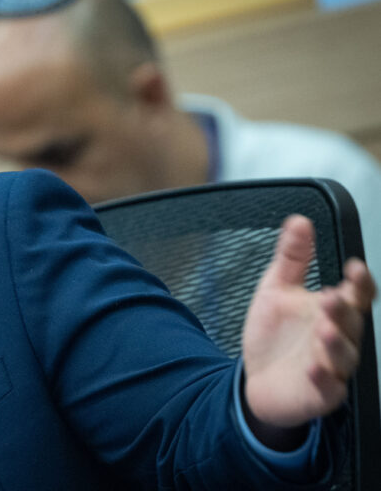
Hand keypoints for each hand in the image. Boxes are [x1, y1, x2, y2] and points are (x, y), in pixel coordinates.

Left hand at [242, 215, 374, 442]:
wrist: (255, 378)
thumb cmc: (275, 335)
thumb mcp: (276, 290)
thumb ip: (291, 258)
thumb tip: (299, 221)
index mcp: (333, 311)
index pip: (356, 295)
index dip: (359, 283)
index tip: (354, 267)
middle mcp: (338, 338)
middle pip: (352, 323)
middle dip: (344, 311)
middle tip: (330, 298)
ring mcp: (332, 367)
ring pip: (344, 356)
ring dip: (336, 343)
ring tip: (325, 330)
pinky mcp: (320, 394)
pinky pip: (327, 388)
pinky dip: (322, 378)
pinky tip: (313, 368)